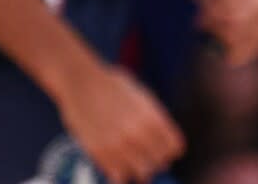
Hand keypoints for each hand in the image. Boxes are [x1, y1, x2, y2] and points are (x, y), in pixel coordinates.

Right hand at [51, 63, 184, 183]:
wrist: (82, 82)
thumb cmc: (112, 86)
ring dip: (139, 172)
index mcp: (154, 117)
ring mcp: (119, 144)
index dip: (170, 153)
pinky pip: (119, 177)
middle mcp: (139, 133)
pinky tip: (117, 170)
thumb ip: (154, 118)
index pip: (174, 148)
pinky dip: (120, 176)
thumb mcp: (142, 97)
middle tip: (147, 160)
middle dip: (155, 163)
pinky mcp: (99, 152)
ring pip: (142, 174)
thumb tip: (162, 137)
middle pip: (160, 163)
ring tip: (132, 166)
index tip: (164, 153)